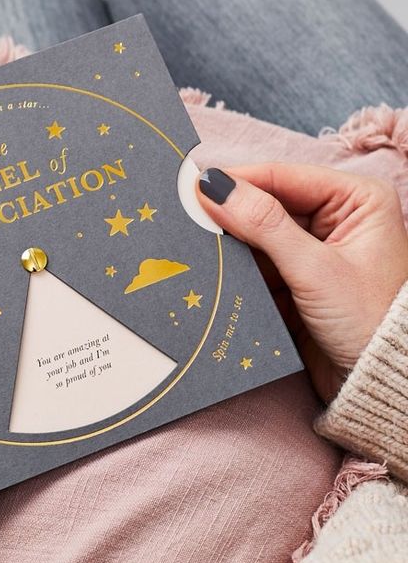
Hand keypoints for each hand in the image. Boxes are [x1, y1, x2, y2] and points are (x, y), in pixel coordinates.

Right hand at [197, 164, 407, 400]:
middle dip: (229, 213)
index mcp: (356, 200)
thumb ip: (264, 224)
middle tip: (186, 215)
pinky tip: (211, 268)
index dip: (238, 181)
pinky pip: (255, 263)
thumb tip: (216, 187)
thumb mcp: (314, 268)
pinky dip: (234, 268)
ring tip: (193, 242)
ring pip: (256, 235)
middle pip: (266, 204)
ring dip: (229, 243)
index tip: (194, 187)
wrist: (375, 385)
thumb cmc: (369, 321)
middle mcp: (335, 219)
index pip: (283, 177)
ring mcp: (312, 250)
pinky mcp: (295, 279)